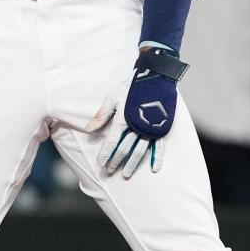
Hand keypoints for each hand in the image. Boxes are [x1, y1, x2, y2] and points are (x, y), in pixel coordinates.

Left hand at [86, 47, 187, 177]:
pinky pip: (160, 146)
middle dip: (116, 161)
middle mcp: (137, 126)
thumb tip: (88, 130)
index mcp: (123, 119)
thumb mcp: (112, 97)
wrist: (155, 77)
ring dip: (133, 163)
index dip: (106, 154)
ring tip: (126, 173)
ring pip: (140, 151)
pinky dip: (157, 158)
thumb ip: (101, 115)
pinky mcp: (162, 128)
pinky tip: (153, 169)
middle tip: (110, 171)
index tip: (101, 164)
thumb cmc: (131, 86)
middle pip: (125, 148)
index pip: (112, 142)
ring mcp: (150, 128)